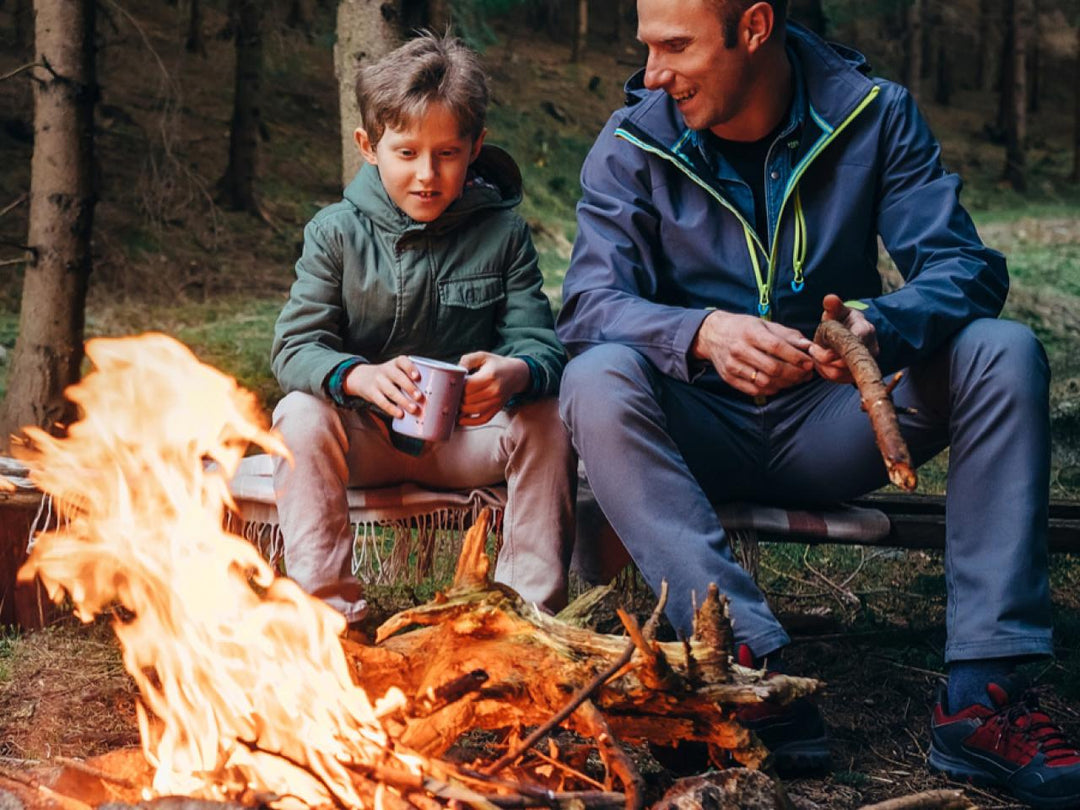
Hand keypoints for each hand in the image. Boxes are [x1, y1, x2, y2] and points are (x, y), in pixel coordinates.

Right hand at [343, 356, 421, 418]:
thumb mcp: (397, 371)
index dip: (410, 368)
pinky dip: (392, 409)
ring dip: (403, 401)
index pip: (403, 361)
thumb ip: (411, 379)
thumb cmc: (389, 377)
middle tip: (419, 397)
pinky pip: (382, 401)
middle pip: (398, 377)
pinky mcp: (371, 393)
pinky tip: (400, 414)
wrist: (362, 377)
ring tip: (414, 409)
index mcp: (395, 363)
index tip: (417, 377)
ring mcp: (378, 381)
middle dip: (409, 387)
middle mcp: (386, 370)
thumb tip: (434, 396)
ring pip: (391, 391)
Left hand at [457, 351, 529, 425]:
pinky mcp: (496, 409)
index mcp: (490, 376)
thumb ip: (467, 360)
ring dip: (460, 409)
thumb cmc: (496, 364)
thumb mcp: (482, 356)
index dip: (457, 387)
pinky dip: (470, 422)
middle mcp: (494, 391)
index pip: (467, 387)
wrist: (516, 374)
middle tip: (451, 394)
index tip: (453, 384)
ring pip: (472, 410)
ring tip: (454, 404)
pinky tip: (461, 419)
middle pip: (468, 400)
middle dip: (456, 398)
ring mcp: (496, 402)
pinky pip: (482, 419)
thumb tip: (455, 371)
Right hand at [691, 310, 814, 395]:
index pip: (777, 347)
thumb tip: (809, 346)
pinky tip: (779, 383)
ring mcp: (732, 366)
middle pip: (772, 368)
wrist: (712, 335)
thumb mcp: (764, 324)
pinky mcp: (729, 378)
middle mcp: (739, 349)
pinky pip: (755, 390)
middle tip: (806, 374)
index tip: (809, 362)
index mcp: (750, 332)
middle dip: (794, 374)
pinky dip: (771, 389)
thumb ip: (788, 335)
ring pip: (765, 382)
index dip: (796, 357)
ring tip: (796, 379)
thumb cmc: (743, 328)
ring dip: (785, 384)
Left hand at [808, 294, 878, 383]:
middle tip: (812, 350)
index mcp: (865, 331)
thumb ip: (833, 306)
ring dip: (822, 367)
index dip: (831, 348)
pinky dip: (826, 373)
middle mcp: (870, 349)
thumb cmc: (841, 320)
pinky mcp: (857, 374)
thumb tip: (829, 299)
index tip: (816, 344)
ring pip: (839, 374)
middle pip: (843, 363)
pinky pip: (839, 379)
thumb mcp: (837, 311)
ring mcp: (864, 363)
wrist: (850, 332)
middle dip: (822, 358)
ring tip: (815, 356)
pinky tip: (820, 364)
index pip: (852, 344)